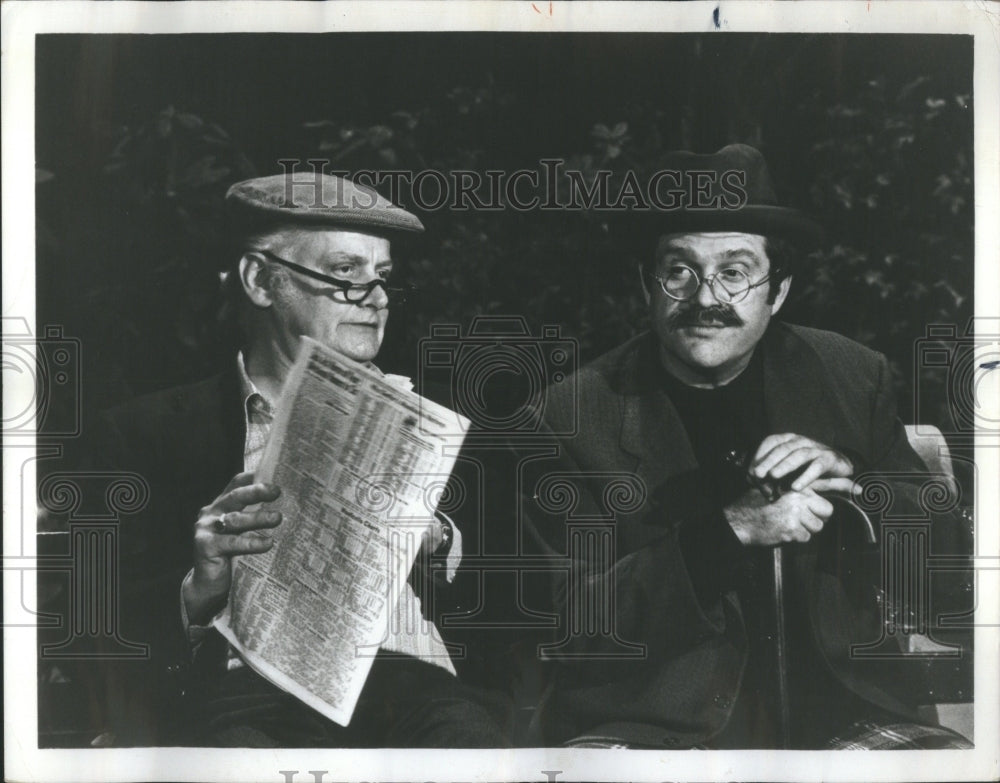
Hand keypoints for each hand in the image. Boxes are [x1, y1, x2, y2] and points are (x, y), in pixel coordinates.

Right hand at [183, 471, 281, 623]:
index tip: (274, 473)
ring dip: (258, 518)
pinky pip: (232, 542)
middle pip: (235, 496)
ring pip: (235, 519)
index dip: (253, 478)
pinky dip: (251, 542)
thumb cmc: (231, 556)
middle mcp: (211, 513)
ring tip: (278, 518)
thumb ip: (254, 517)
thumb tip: (289, 506)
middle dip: (257, 492)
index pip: (236, 484)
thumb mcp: (242, 532)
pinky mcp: (205, 546)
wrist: (208, 585)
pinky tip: (268, 543)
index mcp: (221, 505)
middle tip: (277, 491)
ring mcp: (205, 529)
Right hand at [723, 486, 835, 545]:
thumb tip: (813, 497)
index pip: (822, 497)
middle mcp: (798, 498)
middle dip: (819, 518)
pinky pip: (805, 537)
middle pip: (827, 511)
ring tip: (791, 527)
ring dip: (807, 529)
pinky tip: (784, 533)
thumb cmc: (753, 507)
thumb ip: (793, 492)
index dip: (819, 507)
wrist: (738, 522)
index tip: (816, 512)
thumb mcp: (772, 490)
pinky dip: (796, 539)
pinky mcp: (792, 529)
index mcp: (794, 487)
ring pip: (817, 526)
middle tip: (806, 522)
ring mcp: (796, 514)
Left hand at [749, 433, 853, 493]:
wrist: (838, 468)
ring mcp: (816, 448)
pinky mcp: (829, 459)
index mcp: (788, 439)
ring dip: (784, 466)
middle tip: (757, 475)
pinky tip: (795, 487)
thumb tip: (751, 480)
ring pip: (798, 455)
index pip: (770, 442)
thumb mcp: (786, 470)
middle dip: (768, 462)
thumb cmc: (806, 468)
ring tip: (773, 476)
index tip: (750, 471)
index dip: (760, 455)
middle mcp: (801, 441)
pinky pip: (817, 466)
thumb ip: (770, 473)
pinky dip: (806, 476)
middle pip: (782, 448)